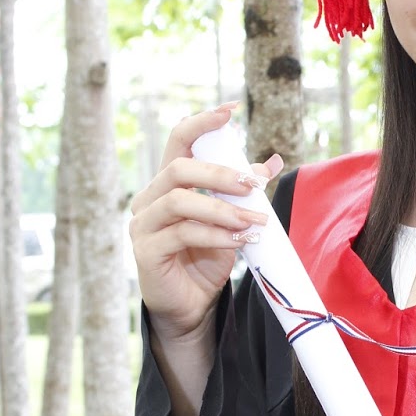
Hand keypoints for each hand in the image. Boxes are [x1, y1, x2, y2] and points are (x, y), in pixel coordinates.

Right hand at [129, 104, 283, 341]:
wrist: (193, 305)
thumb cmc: (207, 258)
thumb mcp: (231, 219)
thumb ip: (244, 191)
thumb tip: (273, 161)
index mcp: (167, 183)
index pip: (178, 140)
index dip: (201, 122)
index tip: (230, 110)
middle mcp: (148, 199)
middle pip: (179, 168)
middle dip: (220, 173)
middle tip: (254, 184)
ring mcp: (142, 225)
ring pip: (181, 200)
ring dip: (224, 208)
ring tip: (256, 221)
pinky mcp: (146, 251)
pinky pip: (182, 232)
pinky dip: (216, 233)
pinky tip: (241, 239)